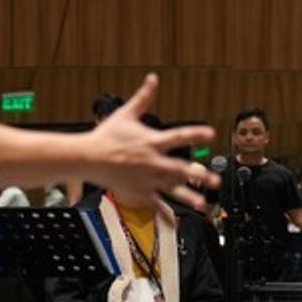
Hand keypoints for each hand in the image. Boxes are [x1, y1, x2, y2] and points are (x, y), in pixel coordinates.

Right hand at [87, 75, 218, 211]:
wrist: (86, 157)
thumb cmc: (106, 136)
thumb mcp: (126, 114)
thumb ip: (144, 98)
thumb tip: (153, 78)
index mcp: (152, 142)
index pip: (178, 136)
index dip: (195, 133)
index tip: (211, 133)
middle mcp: (152, 162)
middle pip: (180, 169)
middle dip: (199, 175)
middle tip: (215, 180)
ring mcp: (145, 179)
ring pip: (171, 189)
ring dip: (189, 197)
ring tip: (204, 204)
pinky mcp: (138, 191)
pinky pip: (154, 204)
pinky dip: (165, 215)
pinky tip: (176, 223)